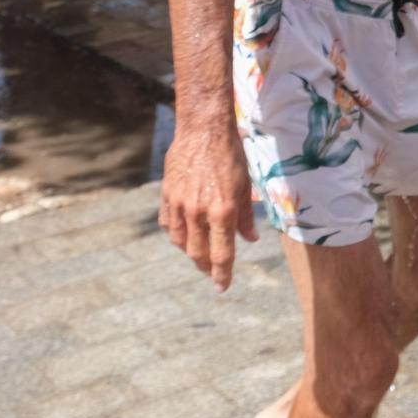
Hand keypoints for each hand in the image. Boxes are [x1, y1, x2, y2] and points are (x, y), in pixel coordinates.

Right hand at [158, 127, 256, 290]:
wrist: (204, 130)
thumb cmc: (231, 156)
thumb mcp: (245, 186)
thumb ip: (246, 216)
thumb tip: (250, 240)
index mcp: (222, 211)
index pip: (221, 254)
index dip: (222, 275)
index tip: (222, 287)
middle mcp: (199, 212)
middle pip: (198, 253)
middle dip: (205, 266)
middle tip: (211, 271)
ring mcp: (179, 205)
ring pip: (180, 241)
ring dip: (190, 251)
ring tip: (199, 252)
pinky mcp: (167, 196)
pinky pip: (168, 224)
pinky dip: (176, 233)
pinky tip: (184, 234)